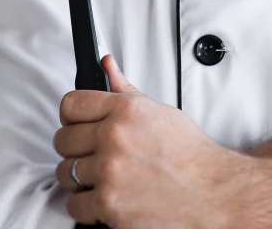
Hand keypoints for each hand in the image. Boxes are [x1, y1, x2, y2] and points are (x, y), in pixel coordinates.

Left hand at [53, 54, 240, 228]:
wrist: (209, 190)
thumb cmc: (187, 153)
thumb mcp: (158, 111)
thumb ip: (125, 89)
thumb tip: (107, 65)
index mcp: (125, 109)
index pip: (71, 104)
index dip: (71, 116)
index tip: (76, 124)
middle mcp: (114, 137)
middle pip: (62, 140)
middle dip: (74, 149)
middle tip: (91, 154)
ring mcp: (109, 171)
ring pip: (65, 173)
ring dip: (79, 179)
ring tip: (101, 177)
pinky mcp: (108, 203)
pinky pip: (74, 205)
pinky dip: (85, 205)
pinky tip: (105, 197)